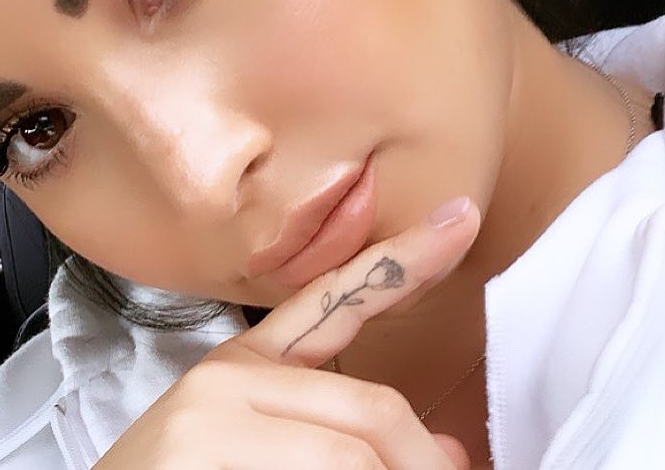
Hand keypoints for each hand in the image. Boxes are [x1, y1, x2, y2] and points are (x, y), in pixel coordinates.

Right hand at [94, 197, 480, 468]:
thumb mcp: (261, 448)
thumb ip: (345, 433)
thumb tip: (442, 454)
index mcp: (245, 363)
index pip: (338, 298)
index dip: (406, 258)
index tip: (458, 219)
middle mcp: (228, 377)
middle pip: (371, 410)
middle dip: (420, 462)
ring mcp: (213, 417)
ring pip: (354, 456)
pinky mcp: (205, 452)